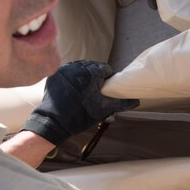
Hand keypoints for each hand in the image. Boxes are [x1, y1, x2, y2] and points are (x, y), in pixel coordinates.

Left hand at [22, 61, 139, 145]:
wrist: (53, 123)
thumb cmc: (80, 115)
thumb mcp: (104, 110)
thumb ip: (121, 103)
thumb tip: (136, 101)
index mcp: (91, 73)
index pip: (105, 68)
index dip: (109, 78)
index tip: (108, 88)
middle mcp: (77, 67)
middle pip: (93, 67)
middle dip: (96, 76)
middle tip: (97, 90)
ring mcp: (64, 70)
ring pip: (80, 68)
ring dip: (85, 76)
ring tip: (86, 89)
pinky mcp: (55, 76)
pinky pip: (68, 72)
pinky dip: (73, 78)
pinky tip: (75, 89)